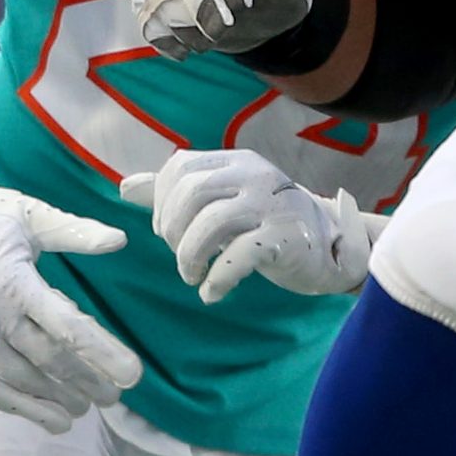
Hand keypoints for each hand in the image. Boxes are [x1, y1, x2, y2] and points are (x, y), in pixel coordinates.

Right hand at [0, 144, 144, 426]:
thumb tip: (120, 240)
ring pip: (14, 378)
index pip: (67, 327)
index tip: (133, 375)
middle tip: (113, 398)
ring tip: (80, 412)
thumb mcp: (27, 214)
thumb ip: (74, 232)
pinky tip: (41, 416)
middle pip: (46, 359)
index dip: (103, 354)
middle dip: (84, 382)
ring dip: (50, 399)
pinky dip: (12, 404)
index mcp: (12, 280)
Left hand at [123, 148, 386, 301]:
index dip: (162, 203)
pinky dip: (217, 279)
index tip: (168, 231)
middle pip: (191, 192)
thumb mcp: (224, 200)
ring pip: (210, 223)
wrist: (330, 247)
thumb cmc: (267, 222)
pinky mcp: (286, 238)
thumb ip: (176, 191)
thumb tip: (125, 187)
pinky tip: (211, 293)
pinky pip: (239, 255)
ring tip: (192, 276)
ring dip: (188, 255)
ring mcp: (272, 205)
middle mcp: (255, 175)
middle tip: (179, 256)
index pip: (180, 167)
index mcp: (236, 161)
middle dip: (171, 230)